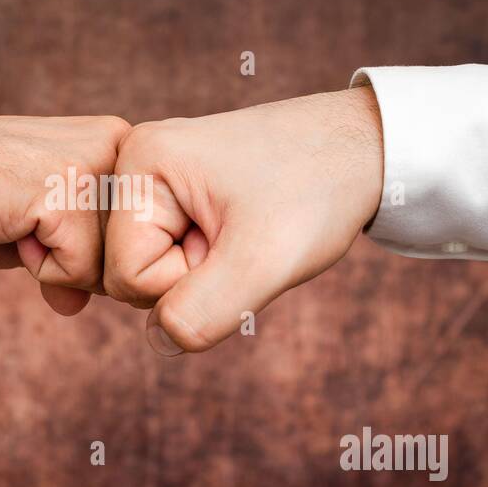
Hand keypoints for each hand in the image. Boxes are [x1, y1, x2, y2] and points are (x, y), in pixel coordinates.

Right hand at [0, 114, 130, 314]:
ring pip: (114, 267)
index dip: (92, 251)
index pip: (146, 232)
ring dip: (59, 265)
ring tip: (17, 220)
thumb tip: (81, 303)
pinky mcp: (68, 195)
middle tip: (24, 220)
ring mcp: (94, 166)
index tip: (41, 219)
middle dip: (80, 261)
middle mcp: (118, 143)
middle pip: (138, 252)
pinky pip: (80, 273)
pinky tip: (10, 226)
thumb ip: (77, 255)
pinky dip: (40, 269)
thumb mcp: (40, 227)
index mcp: (118, 141)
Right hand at [103, 86, 383, 352]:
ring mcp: (152, 176)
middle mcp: (131, 162)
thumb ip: (202, 312)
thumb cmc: (318, 190)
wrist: (362, 146)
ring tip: (245, 230)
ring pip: (149, 269)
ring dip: (201, 271)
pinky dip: (207, 258)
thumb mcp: (264, 260)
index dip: (185, 282)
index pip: (125, 276)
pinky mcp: (172, 189)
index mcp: (138, 163)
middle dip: (190, 278)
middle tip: (244, 235)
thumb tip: (159, 340)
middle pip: (127, 274)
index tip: (237, 241)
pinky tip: (240, 229)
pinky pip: (168, 253)